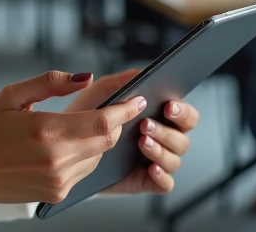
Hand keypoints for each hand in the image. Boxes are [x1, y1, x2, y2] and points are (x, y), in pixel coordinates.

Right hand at [0, 71, 146, 204]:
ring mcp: (58, 180)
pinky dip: (87, 154)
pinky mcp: (57, 193)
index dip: (124, 110)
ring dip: (101, 138)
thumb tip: (86, 77)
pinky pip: (85, 171)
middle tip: (125, 106)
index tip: (137, 98)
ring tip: (96, 122)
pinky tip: (74, 143)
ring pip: (98, 155)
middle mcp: (56, 159)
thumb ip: (51, 83)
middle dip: (117, 122)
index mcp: (45, 130)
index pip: (101, 121)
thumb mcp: (11, 95)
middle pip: (106, 139)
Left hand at [64, 70, 200, 195]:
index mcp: (159, 116)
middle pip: (183, 138)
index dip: (183, 111)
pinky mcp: (146, 180)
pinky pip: (165, 184)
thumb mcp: (103, 92)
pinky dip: (162, 176)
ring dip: (160, 150)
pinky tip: (151, 167)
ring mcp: (156, 160)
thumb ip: (123, 80)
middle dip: (167, 131)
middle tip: (145, 124)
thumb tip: (142, 72)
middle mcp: (163, 139)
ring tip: (141, 142)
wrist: (68, 143)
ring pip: (175, 159)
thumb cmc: (89, 114)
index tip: (168, 106)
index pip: (186, 114)